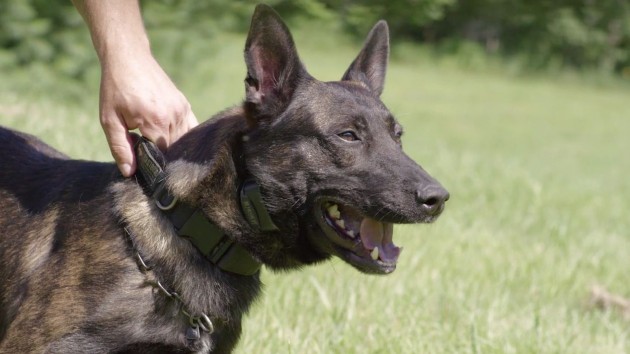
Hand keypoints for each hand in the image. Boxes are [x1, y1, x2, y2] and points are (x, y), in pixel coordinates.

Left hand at [100, 53, 197, 176]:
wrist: (129, 58)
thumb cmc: (115, 89)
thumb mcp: (109, 119)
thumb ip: (120, 147)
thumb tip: (130, 172)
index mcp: (154, 121)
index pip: (161, 155)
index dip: (153, 165)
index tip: (144, 170)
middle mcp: (173, 115)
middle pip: (174, 150)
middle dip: (164, 159)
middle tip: (150, 163)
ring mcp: (182, 109)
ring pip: (184, 141)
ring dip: (174, 149)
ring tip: (161, 153)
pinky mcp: (185, 104)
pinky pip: (191, 129)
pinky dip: (184, 138)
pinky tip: (175, 143)